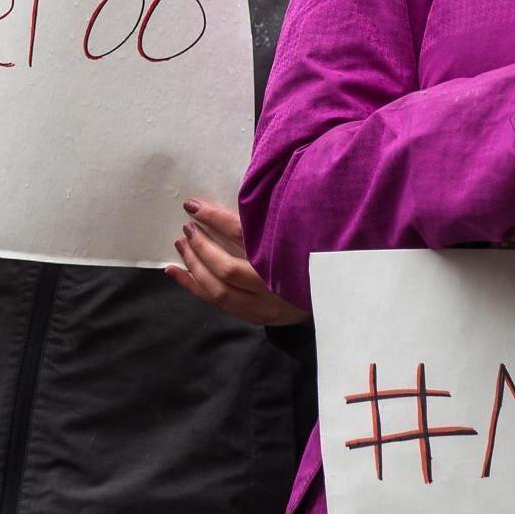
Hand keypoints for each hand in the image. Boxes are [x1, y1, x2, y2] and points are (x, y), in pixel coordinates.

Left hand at [166, 200, 307, 325]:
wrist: (337, 291)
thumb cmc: (312, 252)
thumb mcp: (294, 230)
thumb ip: (265, 217)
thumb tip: (227, 197)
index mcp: (289, 259)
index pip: (244, 236)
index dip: (216, 219)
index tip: (192, 206)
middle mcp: (277, 287)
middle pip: (229, 269)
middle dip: (202, 247)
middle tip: (188, 227)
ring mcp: (267, 307)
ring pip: (220, 292)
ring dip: (195, 268)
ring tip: (180, 245)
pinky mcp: (258, 316)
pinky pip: (220, 304)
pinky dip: (195, 288)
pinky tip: (177, 273)